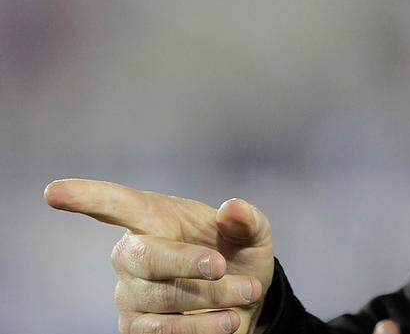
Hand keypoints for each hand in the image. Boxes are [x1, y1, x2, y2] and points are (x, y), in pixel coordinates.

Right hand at [44, 179, 274, 333]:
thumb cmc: (239, 255)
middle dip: (189, 264)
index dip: (85, 197)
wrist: (246, 301)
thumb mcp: (253, 233)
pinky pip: (163, 332)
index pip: (115, 204)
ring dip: (211, 299)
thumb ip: (246, 219)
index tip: (53, 192)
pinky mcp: (136, 329)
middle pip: (148, 259)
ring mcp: (130, 295)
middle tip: (222, 267)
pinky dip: (202, 328)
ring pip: (163, 300)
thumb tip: (232, 207)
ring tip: (247, 294)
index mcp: (153, 218)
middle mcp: (131, 255)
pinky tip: (229, 322)